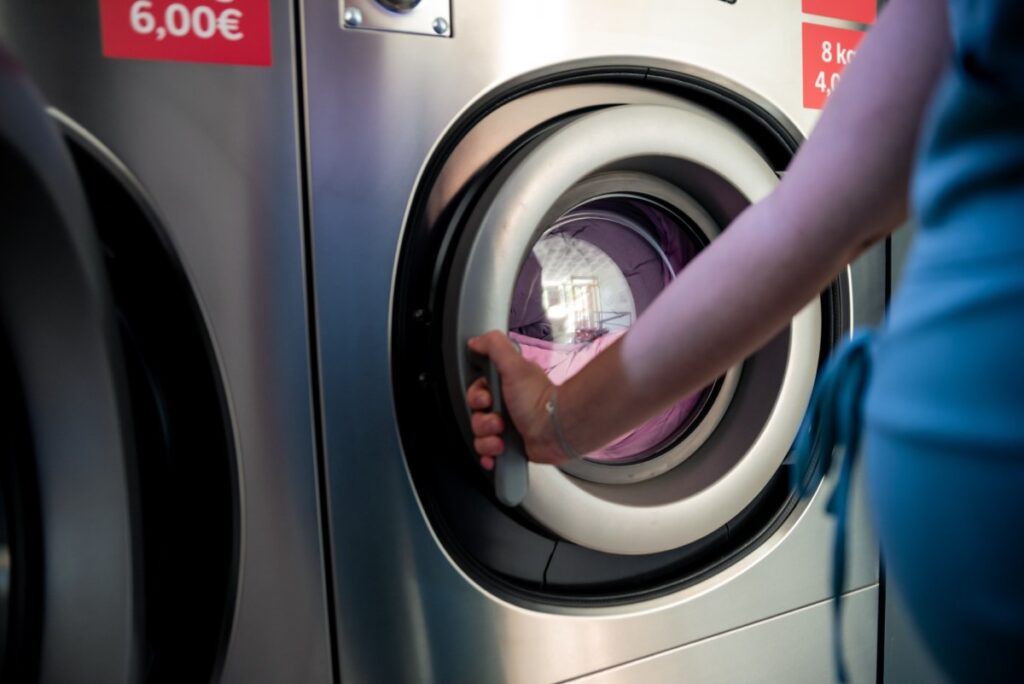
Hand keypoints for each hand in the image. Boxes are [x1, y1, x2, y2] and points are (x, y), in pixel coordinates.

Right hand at [465, 331, 569, 469]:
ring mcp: (508, 429)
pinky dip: (489, 456)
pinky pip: (489, 454)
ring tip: (502, 439)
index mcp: (504, 387)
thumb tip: (475, 341)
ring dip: (486, 440)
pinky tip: (497, 454)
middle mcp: (506, 407)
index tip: (485, 400)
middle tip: (498, 421)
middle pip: (475, 416)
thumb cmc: (538, 399)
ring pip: (480, 436)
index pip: (475, 393)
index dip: (475, 398)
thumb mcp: (514, 365)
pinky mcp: (511, 448)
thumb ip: (494, 346)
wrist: (556, 431)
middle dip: (482, 421)